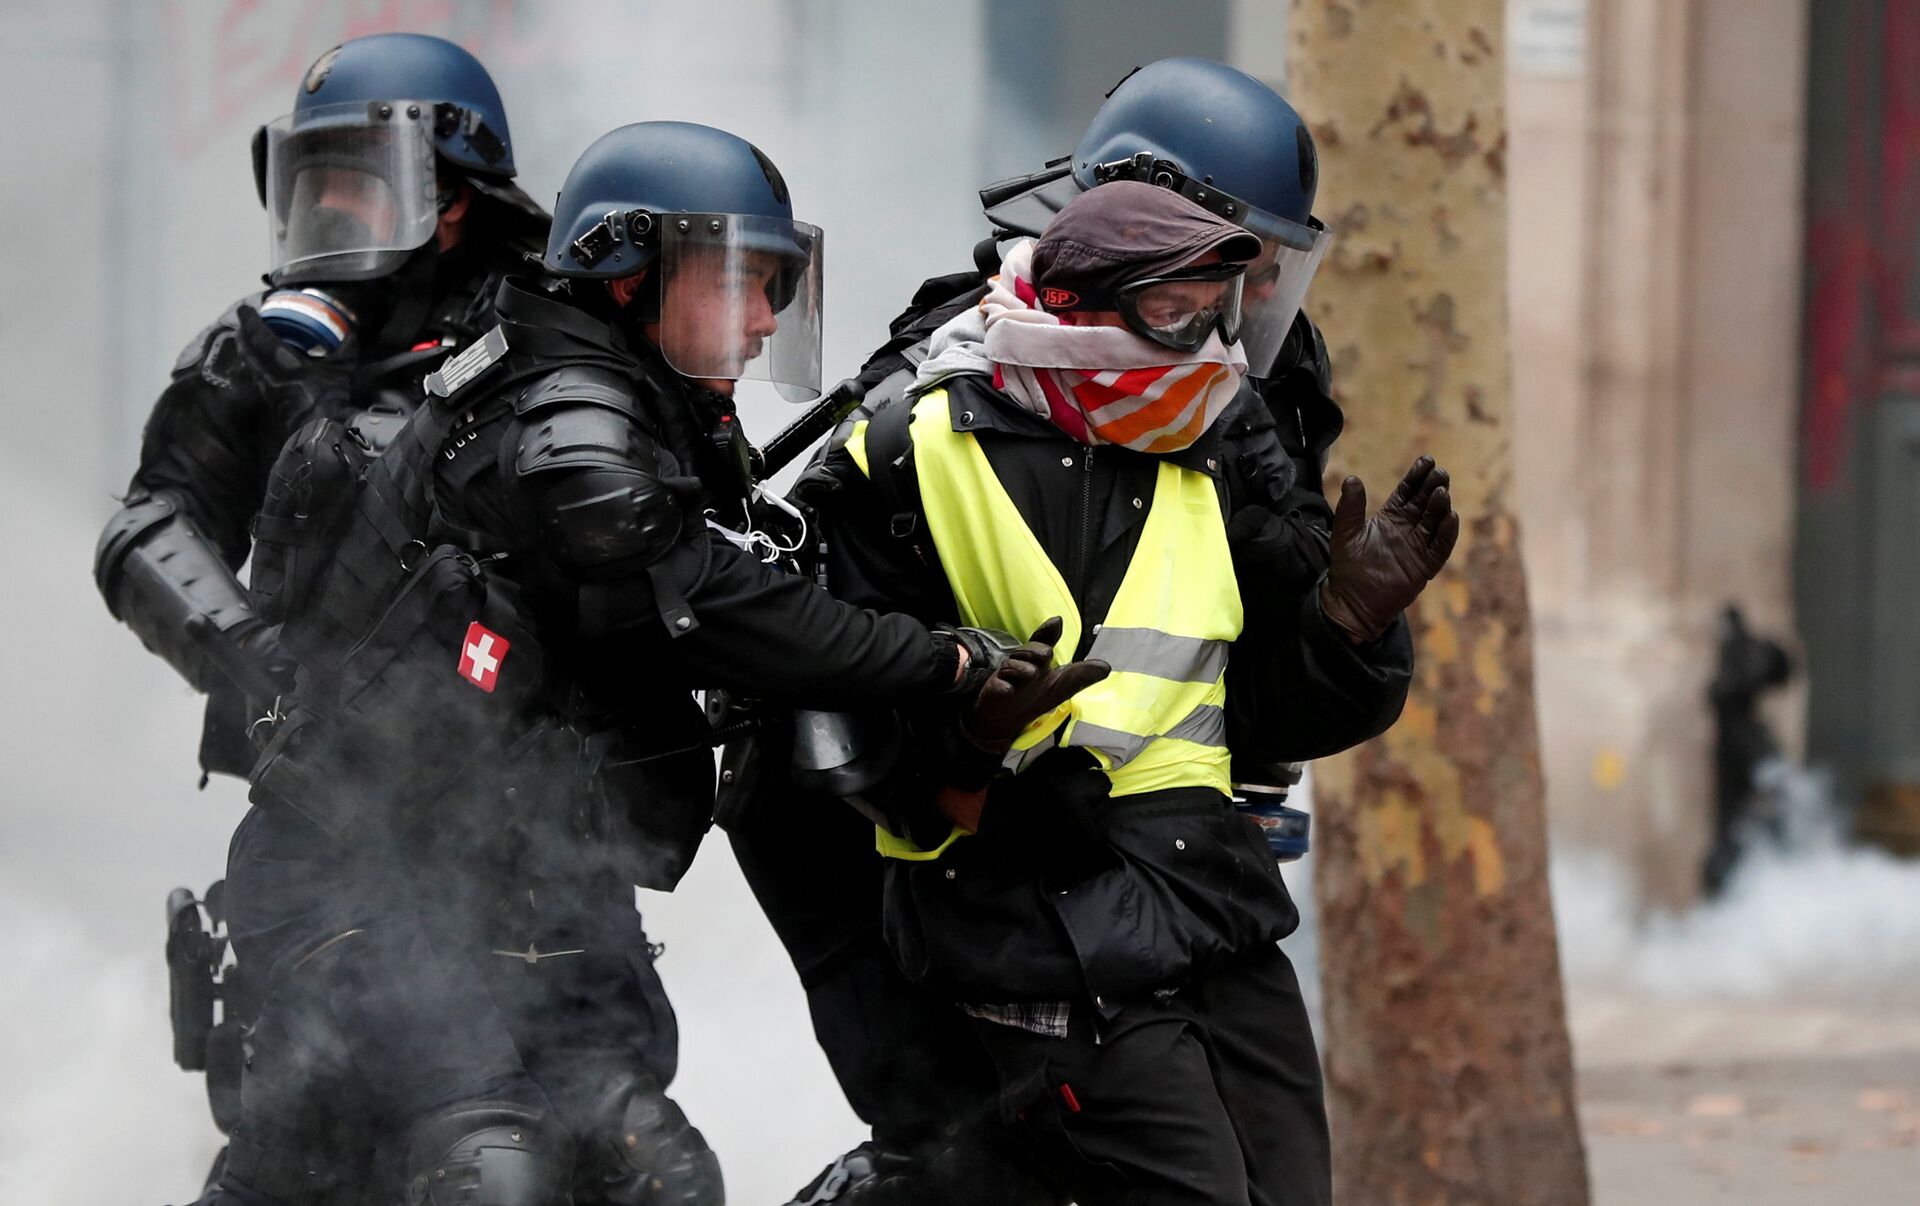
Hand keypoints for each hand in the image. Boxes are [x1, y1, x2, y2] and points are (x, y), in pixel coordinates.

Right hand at [960, 617, 1109, 752]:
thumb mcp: (1059, 687)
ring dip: (1020, 667)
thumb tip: (1106, 667)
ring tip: (1031, 672)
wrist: (1004, 720)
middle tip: (1046, 654)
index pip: (1042, 640)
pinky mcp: (993, 691)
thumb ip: (1079, 675)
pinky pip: (997, 686)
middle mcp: (1021, 663)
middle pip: (1026, 650)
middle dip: (1034, 649)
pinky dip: (1002, 686)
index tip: (1057, 622)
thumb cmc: (1032, 698)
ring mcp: (1005, 676)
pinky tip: (1007, 689)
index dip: (1048, 631)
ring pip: (1011, 665)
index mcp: (1036, 659)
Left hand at [1319, 456, 1458, 642]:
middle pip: (1425, 504)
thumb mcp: (1345, 534)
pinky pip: (1439, 549)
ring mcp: (1418, 548)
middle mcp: (1408, 530)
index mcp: (1390, 518)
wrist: (1352, 602)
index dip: (1417, 477)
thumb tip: (1352, 478)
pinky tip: (1450, 518)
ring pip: (1434, 523)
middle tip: (1440, 473)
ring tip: (1442, 492)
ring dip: (1440, 508)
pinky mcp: (1423, 567)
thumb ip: (1350, 508)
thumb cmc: (1348, 568)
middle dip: (1433, 487)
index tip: (1427, 460)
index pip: (1407, 493)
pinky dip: (1446, 535)